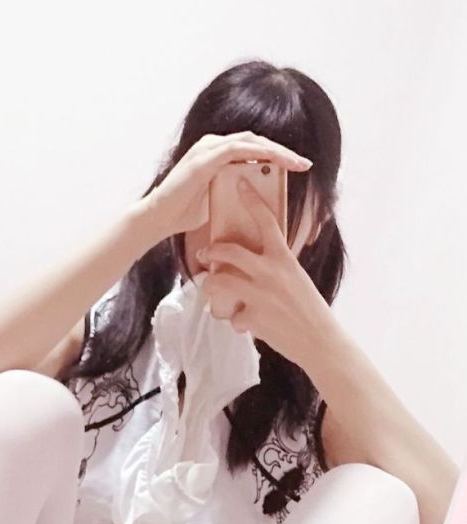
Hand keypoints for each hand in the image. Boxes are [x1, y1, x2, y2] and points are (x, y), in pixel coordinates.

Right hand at [140, 131, 311, 243]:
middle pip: (255, 141)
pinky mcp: (204, 158)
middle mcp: (212, 145)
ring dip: (277, 151)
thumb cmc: (183, 213)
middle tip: (305, 164)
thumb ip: (234, 192)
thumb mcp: (217, 201)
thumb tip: (258, 200)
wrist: (158, 219)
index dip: (276, 154)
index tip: (298, 166)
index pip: (252, 148)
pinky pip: (237, 149)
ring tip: (298, 164)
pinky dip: (259, 153)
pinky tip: (276, 161)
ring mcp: (207, 149)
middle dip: (282, 151)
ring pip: (250, 141)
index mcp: (216, 153)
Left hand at [196, 177, 332, 368]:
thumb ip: (276, 267)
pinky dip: (237, 321)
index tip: (241, 184)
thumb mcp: (296, 278)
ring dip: (211, 286)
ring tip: (212, 289)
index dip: (252, 200)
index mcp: (283, 259)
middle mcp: (269, 273)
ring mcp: (257, 295)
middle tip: (204, 253)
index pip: (266, 222)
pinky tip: (246, 324)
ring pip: (219, 283)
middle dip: (211, 252)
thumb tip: (257, 262)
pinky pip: (233, 316)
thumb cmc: (309, 309)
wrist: (318, 339)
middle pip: (229, 252)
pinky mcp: (250, 318)